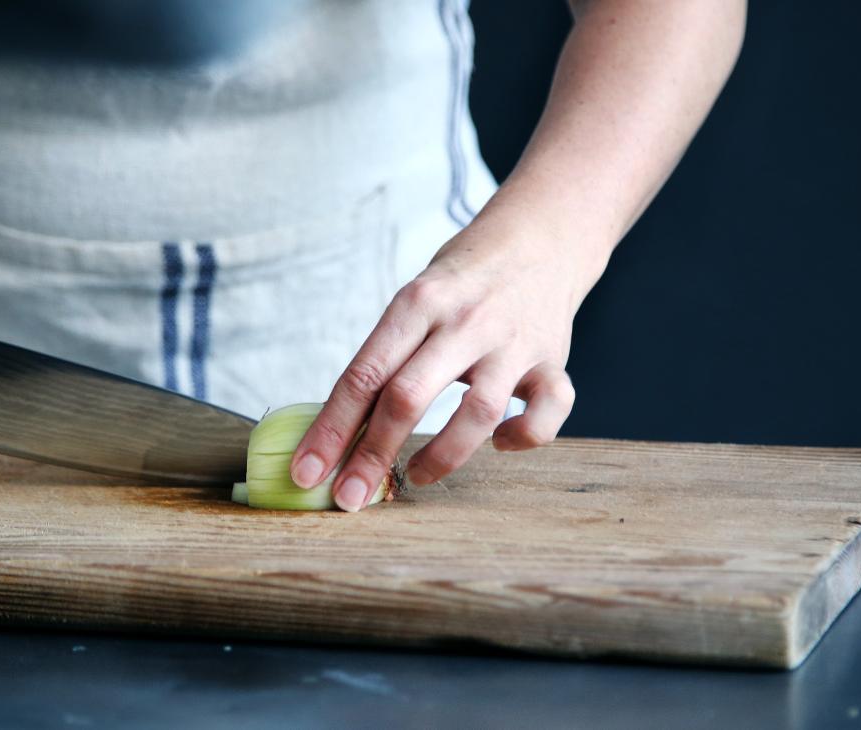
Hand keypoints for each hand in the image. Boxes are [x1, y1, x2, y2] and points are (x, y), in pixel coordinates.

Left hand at [290, 203, 602, 510]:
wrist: (540, 237)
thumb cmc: (461, 281)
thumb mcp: (416, 299)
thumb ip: (388, 356)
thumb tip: (338, 432)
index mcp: (418, 302)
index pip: (363, 374)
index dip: (331, 429)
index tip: (307, 472)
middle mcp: (464, 321)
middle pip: (407, 396)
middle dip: (371, 456)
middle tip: (349, 498)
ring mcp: (512, 342)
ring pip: (477, 413)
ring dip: (441, 456)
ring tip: (416, 475)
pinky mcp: (553, 359)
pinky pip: (549, 410)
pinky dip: (525, 436)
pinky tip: (501, 442)